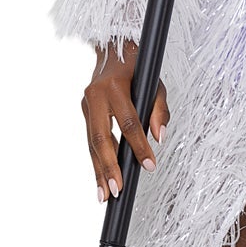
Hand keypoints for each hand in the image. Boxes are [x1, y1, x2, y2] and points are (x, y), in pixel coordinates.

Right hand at [83, 40, 170, 202]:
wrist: (113, 50)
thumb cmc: (138, 69)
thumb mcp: (156, 84)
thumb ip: (160, 111)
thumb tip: (160, 138)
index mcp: (115, 87)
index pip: (128, 122)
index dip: (139, 146)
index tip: (149, 166)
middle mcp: (96, 96)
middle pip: (102, 138)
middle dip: (109, 166)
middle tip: (117, 190)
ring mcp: (87, 104)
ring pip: (92, 143)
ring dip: (98, 171)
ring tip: (105, 195)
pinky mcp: (85, 112)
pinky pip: (92, 140)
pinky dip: (97, 161)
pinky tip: (101, 181)